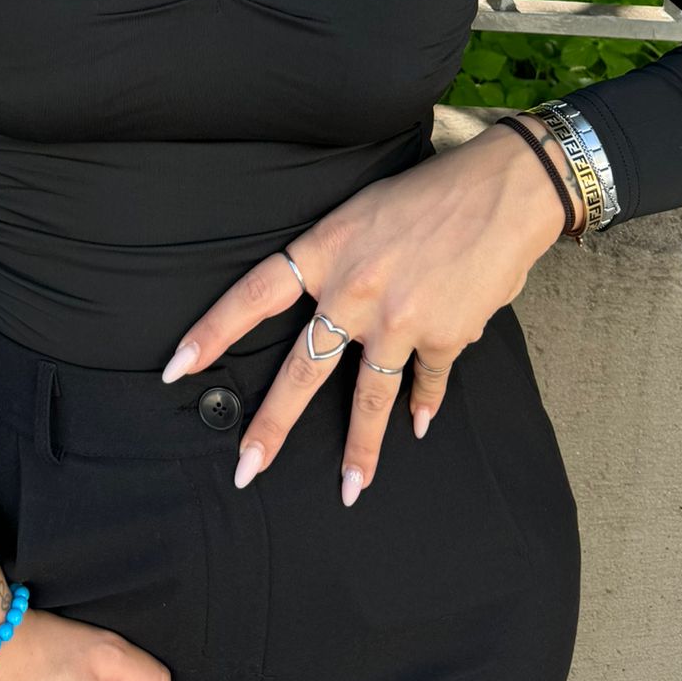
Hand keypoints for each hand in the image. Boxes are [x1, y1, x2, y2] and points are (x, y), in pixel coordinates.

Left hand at [157, 116, 578, 508]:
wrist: (504, 190)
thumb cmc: (431, 191)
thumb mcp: (363, 211)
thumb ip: (340, 261)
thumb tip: (336, 311)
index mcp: (327, 250)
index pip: (254, 294)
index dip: (214, 331)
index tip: (176, 366)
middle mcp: (355, 290)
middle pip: (303, 369)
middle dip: (273, 425)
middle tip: (244, 467)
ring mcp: (399, 320)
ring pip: (368, 398)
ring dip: (360, 451)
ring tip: (351, 489)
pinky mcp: (444, 337)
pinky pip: (426, 382)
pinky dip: (425, 404)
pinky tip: (420, 426)